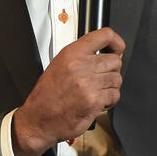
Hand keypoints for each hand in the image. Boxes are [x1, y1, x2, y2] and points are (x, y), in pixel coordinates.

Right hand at [12, 27, 124, 155]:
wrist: (38, 119)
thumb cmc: (47, 96)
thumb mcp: (60, 65)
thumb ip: (82, 56)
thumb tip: (108, 53)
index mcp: (71, 54)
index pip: (104, 35)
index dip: (116, 42)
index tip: (118, 48)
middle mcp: (79, 66)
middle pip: (115, 60)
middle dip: (111, 71)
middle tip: (101, 79)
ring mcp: (87, 83)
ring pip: (117, 78)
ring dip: (110, 87)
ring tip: (96, 92)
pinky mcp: (94, 100)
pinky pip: (115, 95)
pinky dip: (109, 101)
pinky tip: (97, 102)